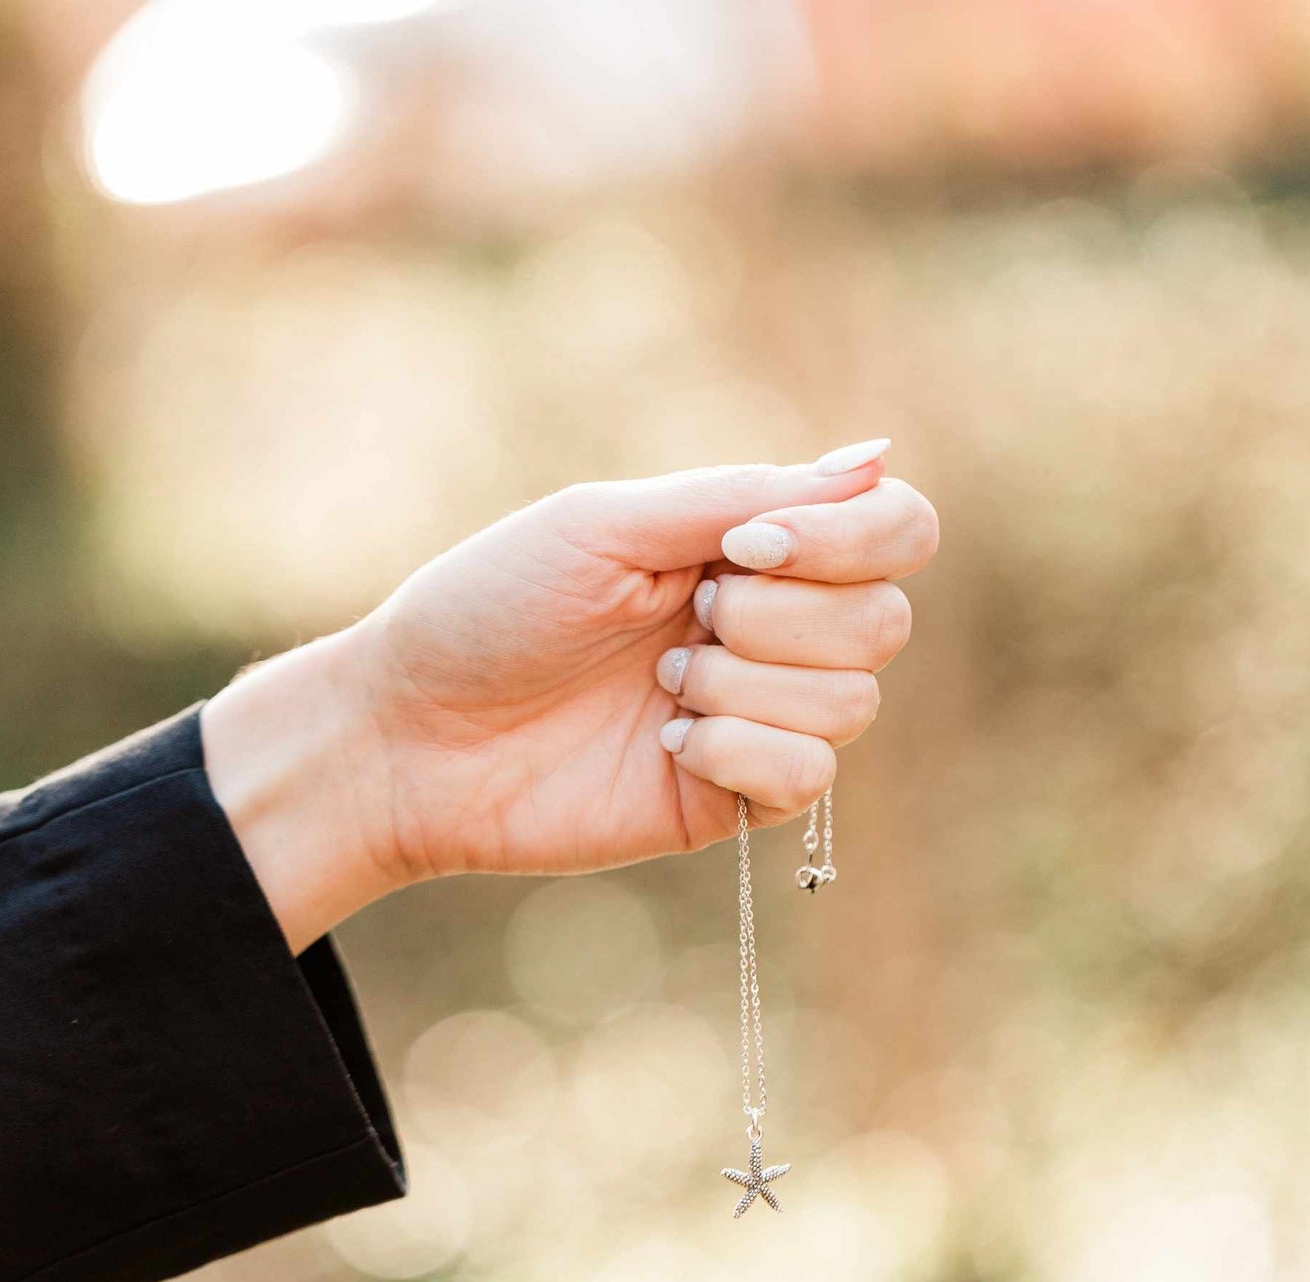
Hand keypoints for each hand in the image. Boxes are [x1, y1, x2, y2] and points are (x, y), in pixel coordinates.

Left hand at [203, 440, 938, 950]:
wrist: (412, 734)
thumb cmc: (491, 609)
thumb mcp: (609, 526)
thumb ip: (743, 494)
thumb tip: (878, 456)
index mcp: (752, 548)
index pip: (896, 530)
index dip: (853, 538)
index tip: (746, 547)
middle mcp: (773, 630)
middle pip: (884, 620)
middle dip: (778, 617)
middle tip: (682, 617)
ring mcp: (760, 717)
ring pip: (853, 701)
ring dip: (746, 687)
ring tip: (658, 685)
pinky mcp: (737, 798)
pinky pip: (809, 777)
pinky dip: (739, 751)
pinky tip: (666, 744)